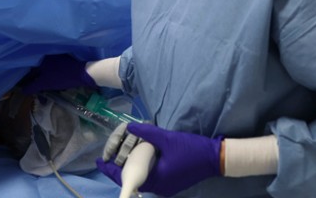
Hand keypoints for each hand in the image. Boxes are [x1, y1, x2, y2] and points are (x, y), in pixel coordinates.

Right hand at [19, 53, 95, 93]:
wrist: (83, 73)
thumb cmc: (62, 76)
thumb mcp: (45, 83)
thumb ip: (32, 86)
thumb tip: (22, 90)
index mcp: (41, 58)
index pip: (28, 69)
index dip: (25, 79)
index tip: (22, 87)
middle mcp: (47, 55)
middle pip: (36, 69)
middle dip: (33, 80)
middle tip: (31, 90)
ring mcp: (56, 58)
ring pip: (44, 70)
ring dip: (42, 79)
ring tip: (40, 89)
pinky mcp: (64, 61)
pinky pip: (52, 69)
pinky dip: (49, 76)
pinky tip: (50, 84)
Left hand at [96, 122, 222, 196]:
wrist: (216, 158)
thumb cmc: (192, 149)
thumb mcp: (167, 138)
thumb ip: (147, 133)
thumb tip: (129, 126)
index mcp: (156, 180)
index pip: (127, 178)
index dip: (111, 170)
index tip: (100, 161)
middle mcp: (159, 188)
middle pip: (134, 179)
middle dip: (121, 168)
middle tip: (111, 155)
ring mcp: (166, 187)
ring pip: (144, 178)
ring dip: (134, 168)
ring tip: (124, 155)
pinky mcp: (172, 184)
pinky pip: (153, 178)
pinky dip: (145, 169)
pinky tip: (143, 157)